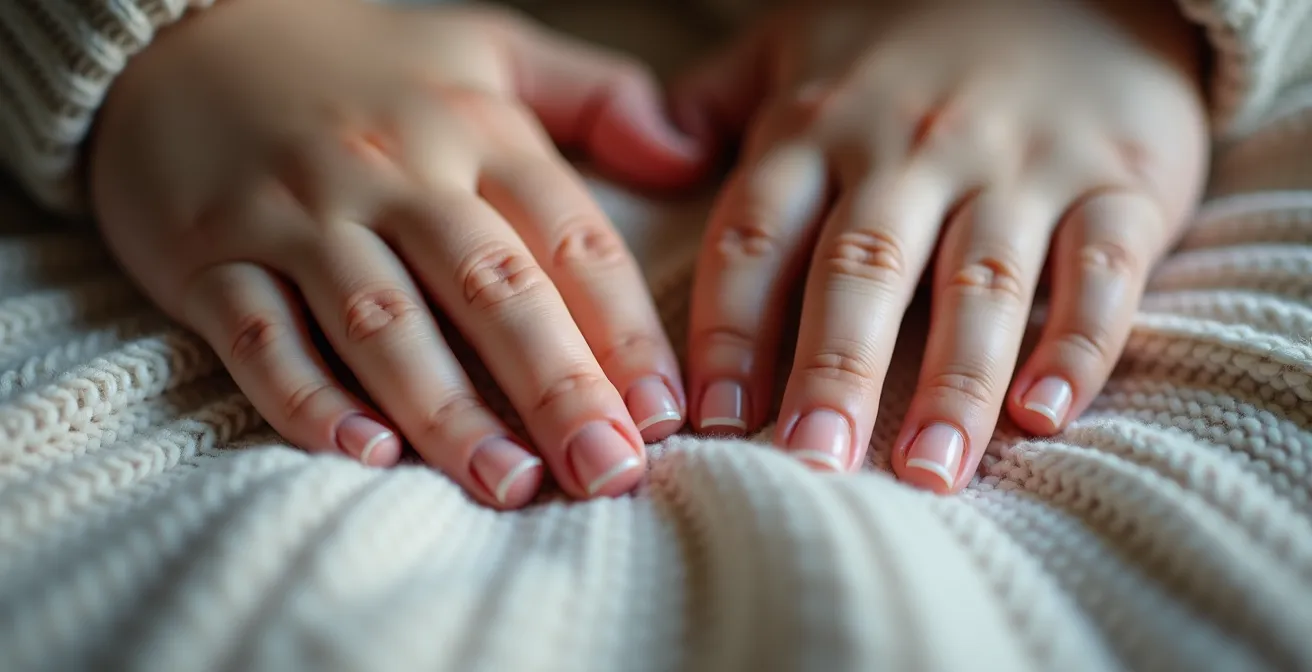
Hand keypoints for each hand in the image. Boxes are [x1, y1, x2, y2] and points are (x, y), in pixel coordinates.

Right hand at [91, 0, 707, 507]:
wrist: (178, 30)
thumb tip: (695, 153)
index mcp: (473, 134)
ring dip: (448, 410)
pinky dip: (308, 397)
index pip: (568, 239)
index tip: (666, 414)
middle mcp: (393, 175)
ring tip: (508, 484)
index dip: (626, 330)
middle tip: (606, 471)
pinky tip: (364, 454)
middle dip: (556, 387)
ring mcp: (297, 216)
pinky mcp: (211, 255)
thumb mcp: (487, 52)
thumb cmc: (360, 63)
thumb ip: (595, 97)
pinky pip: (261, 335)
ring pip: (383, 322)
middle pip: (489, 289)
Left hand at [674, 0, 1207, 490]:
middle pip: (864, 268)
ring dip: (954, 381)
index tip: (710, 421)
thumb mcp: (797, 47)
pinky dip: (1079, 341)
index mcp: (822, 126)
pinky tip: (1047, 414)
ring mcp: (1021, 164)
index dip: (729, 329)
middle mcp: (915, 147)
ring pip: (982, 280)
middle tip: (809, 466)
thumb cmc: (913, 37)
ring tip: (927, 471)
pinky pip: (1103, 267)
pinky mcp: (1120, 182)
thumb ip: (715, 104)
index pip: (759, 234)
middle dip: (833, 372)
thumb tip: (642, 154)